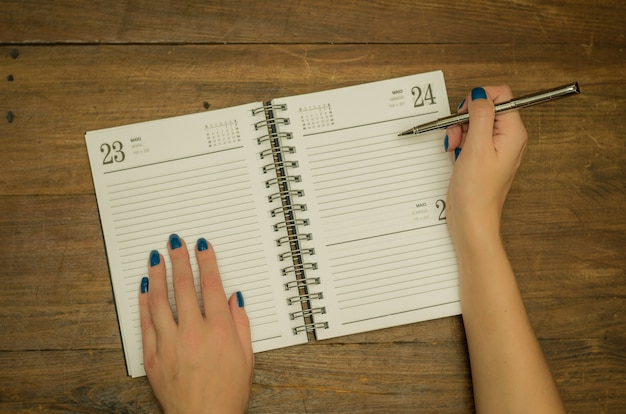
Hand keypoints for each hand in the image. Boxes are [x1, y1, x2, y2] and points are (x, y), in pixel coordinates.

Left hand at [139, 234, 253, 413]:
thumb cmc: (227, 394)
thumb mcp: (246, 357)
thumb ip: (240, 324)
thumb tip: (236, 300)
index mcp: (218, 330)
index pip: (211, 285)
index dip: (206, 261)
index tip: (201, 246)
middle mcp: (193, 332)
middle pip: (184, 286)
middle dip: (179, 259)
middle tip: (175, 243)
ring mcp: (170, 343)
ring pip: (160, 300)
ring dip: (158, 275)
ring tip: (156, 259)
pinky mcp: (153, 356)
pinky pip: (146, 323)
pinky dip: (144, 303)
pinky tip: (144, 289)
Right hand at [445, 86, 527, 243]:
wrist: (472, 218)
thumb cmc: (477, 191)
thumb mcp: (477, 148)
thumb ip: (480, 116)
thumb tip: (480, 94)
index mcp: (514, 133)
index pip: (502, 95)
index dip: (480, 99)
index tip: (467, 114)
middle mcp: (508, 137)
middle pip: (485, 108)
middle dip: (465, 118)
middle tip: (459, 135)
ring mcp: (495, 147)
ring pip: (474, 122)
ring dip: (459, 131)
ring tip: (456, 148)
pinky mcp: (482, 155)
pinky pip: (469, 137)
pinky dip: (459, 142)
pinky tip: (457, 155)